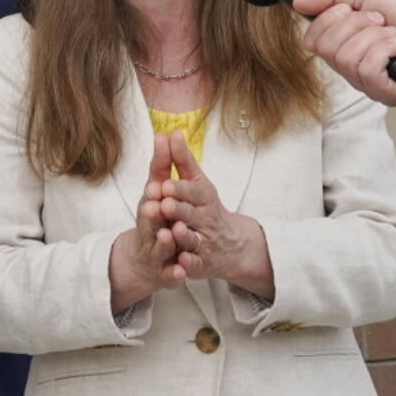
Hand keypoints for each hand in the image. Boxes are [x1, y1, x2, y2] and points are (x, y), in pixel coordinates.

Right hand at [108, 134, 185, 311]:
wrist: (145, 259)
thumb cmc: (155, 216)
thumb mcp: (158, 190)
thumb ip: (162, 165)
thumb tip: (166, 133)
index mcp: (149, 209)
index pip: (151, 199)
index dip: (155, 193)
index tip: (160, 185)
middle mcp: (149, 231)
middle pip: (151, 224)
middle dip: (155, 215)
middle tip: (161, 207)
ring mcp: (156, 254)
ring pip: (161, 249)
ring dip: (164, 243)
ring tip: (170, 235)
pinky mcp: (166, 273)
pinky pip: (171, 275)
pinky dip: (175, 273)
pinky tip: (183, 271)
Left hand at [159, 131, 273, 298]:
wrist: (230, 244)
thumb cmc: (204, 206)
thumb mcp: (195, 182)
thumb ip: (181, 160)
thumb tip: (171, 131)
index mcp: (204, 197)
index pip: (193, 191)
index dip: (180, 189)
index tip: (165, 184)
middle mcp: (206, 219)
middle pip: (191, 214)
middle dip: (178, 210)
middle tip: (164, 204)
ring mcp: (205, 242)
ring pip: (193, 240)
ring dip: (183, 236)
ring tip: (172, 231)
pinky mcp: (201, 263)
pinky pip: (195, 264)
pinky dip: (189, 264)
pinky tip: (181, 262)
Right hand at [294, 0, 395, 105]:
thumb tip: (299, 2)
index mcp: (343, 46)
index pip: (312, 42)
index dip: (328, 21)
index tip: (350, 8)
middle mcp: (352, 68)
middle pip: (327, 50)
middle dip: (355, 25)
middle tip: (379, 20)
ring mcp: (368, 83)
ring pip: (347, 58)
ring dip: (374, 36)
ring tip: (392, 33)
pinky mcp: (386, 93)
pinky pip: (366, 70)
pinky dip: (384, 49)